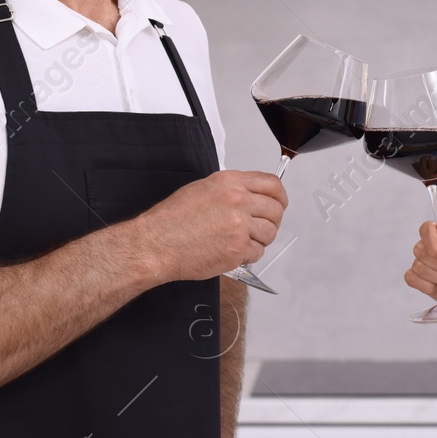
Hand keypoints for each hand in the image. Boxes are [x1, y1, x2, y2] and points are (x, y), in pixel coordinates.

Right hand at [129, 170, 287, 282]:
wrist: (156, 244)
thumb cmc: (171, 220)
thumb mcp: (201, 189)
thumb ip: (230, 190)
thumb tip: (251, 196)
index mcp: (229, 182)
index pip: (271, 184)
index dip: (280, 196)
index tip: (279, 203)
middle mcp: (237, 200)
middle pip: (276, 210)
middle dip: (272, 221)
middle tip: (260, 228)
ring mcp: (239, 225)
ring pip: (270, 233)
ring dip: (260, 240)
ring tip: (241, 241)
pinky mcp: (237, 248)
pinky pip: (258, 252)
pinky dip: (249, 255)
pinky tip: (232, 252)